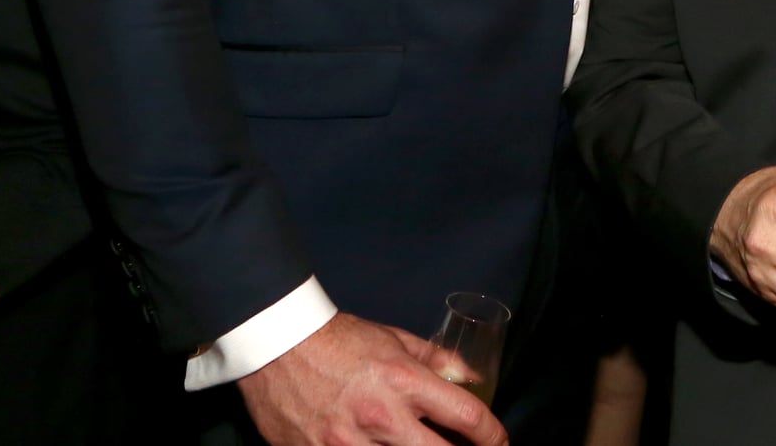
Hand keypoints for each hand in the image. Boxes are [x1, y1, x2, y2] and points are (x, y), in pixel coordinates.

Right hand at [237, 311, 507, 445]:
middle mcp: (381, 417)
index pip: (465, 414)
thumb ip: (436, 360)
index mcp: (404, 382)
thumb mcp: (395, 339)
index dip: (491, 434)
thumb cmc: (339, 340)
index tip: (499, 441)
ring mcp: (348, 443)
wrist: (277, 345)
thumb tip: (471, 379)